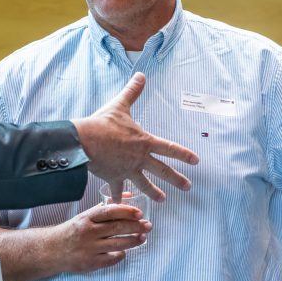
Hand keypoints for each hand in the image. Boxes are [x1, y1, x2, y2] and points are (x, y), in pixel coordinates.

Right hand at [50, 203, 151, 273]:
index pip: (109, 211)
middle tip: (148, 226)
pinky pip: (112, 258)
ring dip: (133, 241)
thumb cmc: (73, 231)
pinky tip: (125, 251)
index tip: (139, 213)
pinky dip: (121, 254)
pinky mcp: (90, 262)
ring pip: (117, 244)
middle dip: (135, 226)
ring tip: (142, 237)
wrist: (52, 250)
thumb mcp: (86, 216)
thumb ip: (106, 207)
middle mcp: (88, 232)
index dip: (126, 211)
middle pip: (117, 227)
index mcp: (86, 218)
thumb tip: (128, 196)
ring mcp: (89, 248)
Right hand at [73, 72, 198, 201]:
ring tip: (163, 200)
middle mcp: (139, 158)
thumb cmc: (103, 123)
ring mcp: (128, 170)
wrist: (85, 142)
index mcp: (144, 142)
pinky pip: (117, 190)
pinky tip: (120, 205)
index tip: (196, 161)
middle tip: (188, 187)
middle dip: (177, 179)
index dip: (184, 154)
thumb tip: (141, 75)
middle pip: (162, 170)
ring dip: (154, 192)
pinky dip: (118, 198)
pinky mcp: (114, 177)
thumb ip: (132, 91)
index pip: (170, 148)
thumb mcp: (120, 105)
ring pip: (144, 184)